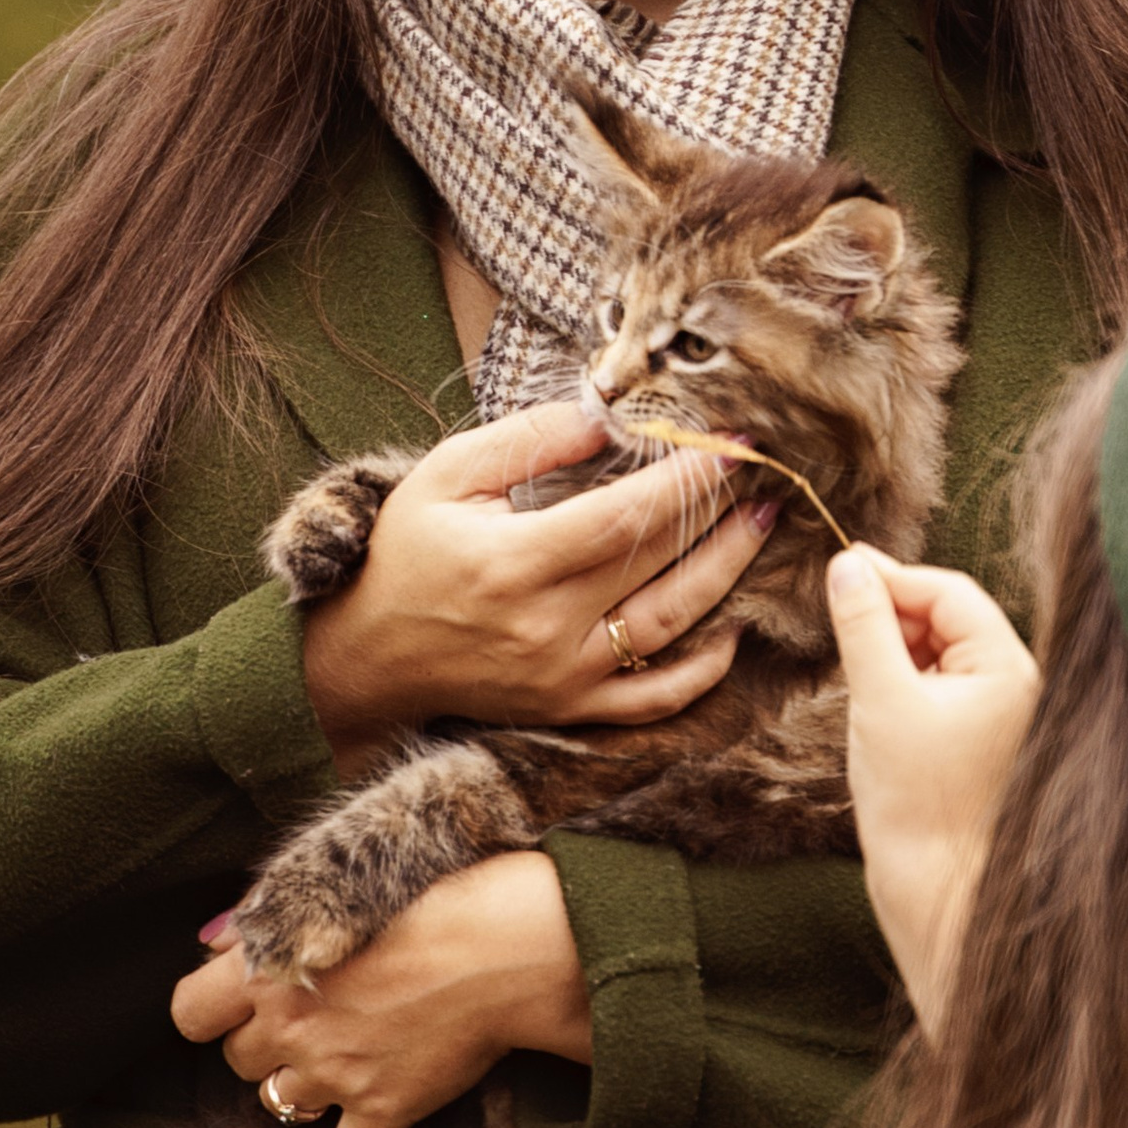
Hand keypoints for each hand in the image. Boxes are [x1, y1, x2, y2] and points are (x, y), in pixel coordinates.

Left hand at [170, 849, 591, 1127]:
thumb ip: (261, 918)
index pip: (189, 1013)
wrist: (502, 946)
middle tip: (315, 1020)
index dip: (211, 1012)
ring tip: (346, 1055)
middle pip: (238, 1061)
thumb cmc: (425, 901)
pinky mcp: (383, 1109)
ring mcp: (333, 1073)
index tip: (241, 1004)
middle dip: (268, 1045)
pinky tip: (371, 1117)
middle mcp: (289, 1025)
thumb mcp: (331, 887)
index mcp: (267, 967)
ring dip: (306, 1086)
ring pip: (279, 1106)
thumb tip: (214, 945)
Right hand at [300, 397, 778, 765]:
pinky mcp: (571, 709)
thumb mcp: (446, 475)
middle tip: (763, 471)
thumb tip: (608, 418)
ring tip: (762, 526)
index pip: (626, 514)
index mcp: (514, 562)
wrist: (364, 658)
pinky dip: (703, 669)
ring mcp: (564, 676)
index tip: (731, 440)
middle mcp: (547, 627)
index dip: (688, 477)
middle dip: (720, 512)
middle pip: (660, 564)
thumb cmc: (405, 554)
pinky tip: (732, 627)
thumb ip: (529, 441)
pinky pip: (654, 700)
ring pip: (671, 627)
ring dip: (728, 574)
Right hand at [824, 549, 1040, 1031]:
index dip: (893, 577)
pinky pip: (939, 688)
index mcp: (1008, 668)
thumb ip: (864, 625)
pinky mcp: (977, 743)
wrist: (938, 893)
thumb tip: (846, 565)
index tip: (839, 569)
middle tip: (836, 609)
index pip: (950, 591)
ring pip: (941, 652)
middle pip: (950, 617)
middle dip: (893, 610)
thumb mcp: (880, 699)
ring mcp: (999, 716)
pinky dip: (903, 681)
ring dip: (895, 646)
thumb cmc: (916, 803)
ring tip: (852, 664)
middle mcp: (1016, 686)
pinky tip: (872, 699)